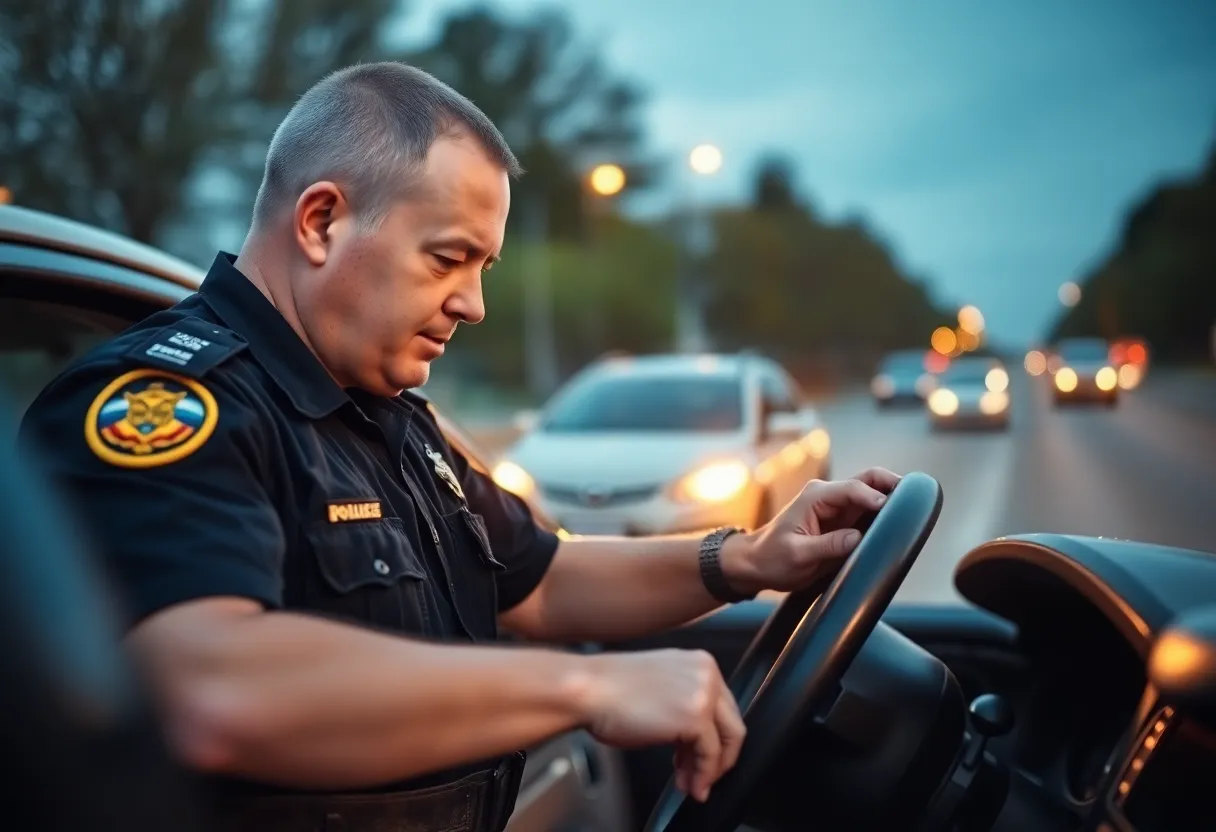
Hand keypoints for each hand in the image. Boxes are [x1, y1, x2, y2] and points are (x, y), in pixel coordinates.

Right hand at [579, 649, 744, 802]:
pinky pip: (710, 754)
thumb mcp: (659, 688)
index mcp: (698, 662)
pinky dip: (703, 774)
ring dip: (711, 769)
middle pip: (731, 723)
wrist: (588, 690)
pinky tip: (688, 783)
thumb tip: (694, 739)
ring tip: (693, 785)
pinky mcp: (696, 717)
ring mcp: (704, 694)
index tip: (701, 756)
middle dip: (718, 757)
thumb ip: (684, 704)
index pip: (723, 705)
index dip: (714, 736)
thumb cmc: (609, 689)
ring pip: (727, 740)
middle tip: (702, 776)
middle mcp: (706, 673)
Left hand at [724, 467, 901, 593]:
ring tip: (913, 511)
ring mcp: (837, 508)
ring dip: (892, 499)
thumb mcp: (798, 555)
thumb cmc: (772, 558)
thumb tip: (857, 539)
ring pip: (872, 494)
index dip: (874, 496)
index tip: (890, 508)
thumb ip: (828, 546)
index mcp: (816, 497)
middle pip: (868, 480)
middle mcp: (829, 497)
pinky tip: (898, 525)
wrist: (757, 564)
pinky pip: (869, 513)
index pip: (853, 488)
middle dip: (891, 484)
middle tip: (914, 498)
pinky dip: (885, 516)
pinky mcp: (843, 523)